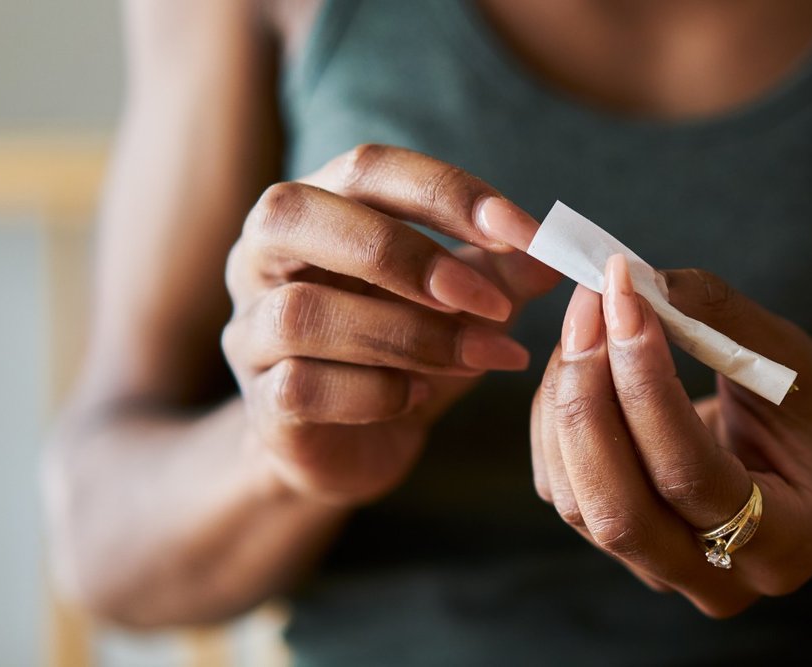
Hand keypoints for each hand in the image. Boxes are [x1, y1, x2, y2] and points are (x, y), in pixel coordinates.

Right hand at [223, 145, 559, 503]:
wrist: (352, 448)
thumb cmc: (405, 353)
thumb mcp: (461, 306)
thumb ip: (503, 273)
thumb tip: (562, 251)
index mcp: (317, 210)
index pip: (367, 168)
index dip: (446, 192)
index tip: (525, 233)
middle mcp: (262, 258)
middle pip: (297, 214)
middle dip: (404, 254)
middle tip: (485, 299)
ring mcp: (249, 330)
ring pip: (303, 311)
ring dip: (407, 334)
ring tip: (477, 357)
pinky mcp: (260, 404)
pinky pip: (301, 387)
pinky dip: (374, 392)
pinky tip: (421, 398)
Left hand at [531, 255, 811, 616]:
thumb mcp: (798, 362)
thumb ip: (722, 321)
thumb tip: (637, 282)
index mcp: (787, 544)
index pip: (689, 475)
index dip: (645, 384)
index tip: (626, 297)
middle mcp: (720, 579)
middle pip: (619, 511)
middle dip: (587, 399)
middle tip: (590, 304)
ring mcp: (665, 572)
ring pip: (578, 502)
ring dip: (565, 399)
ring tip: (588, 316)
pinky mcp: (623, 547)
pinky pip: (561, 489)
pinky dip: (555, 416)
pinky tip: (578, 356)